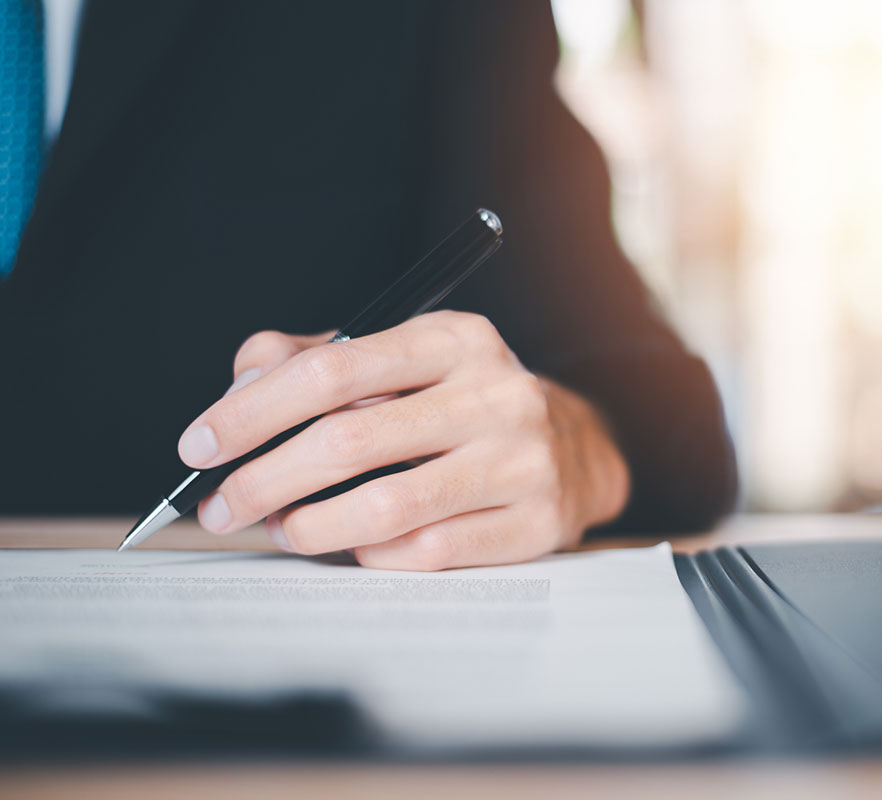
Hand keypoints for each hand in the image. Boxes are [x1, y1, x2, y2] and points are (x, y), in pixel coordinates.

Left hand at [178, 311, 629, 569]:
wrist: (578, 448)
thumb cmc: (465, 404)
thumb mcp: (405, 361)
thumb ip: (319, 358)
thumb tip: (242, 383)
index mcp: (454, 339)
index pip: (334, 367)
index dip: (254, 410)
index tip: (199, 445)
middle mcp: (494, 392)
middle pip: (352, 439)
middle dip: (265, 479)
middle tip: (222, 506)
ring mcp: (521, 460)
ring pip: (388, 507)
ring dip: (312, 527)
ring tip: (280, 530)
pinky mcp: (536, 523)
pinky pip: (429, 552)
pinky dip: (374, 555)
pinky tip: (357, 546)